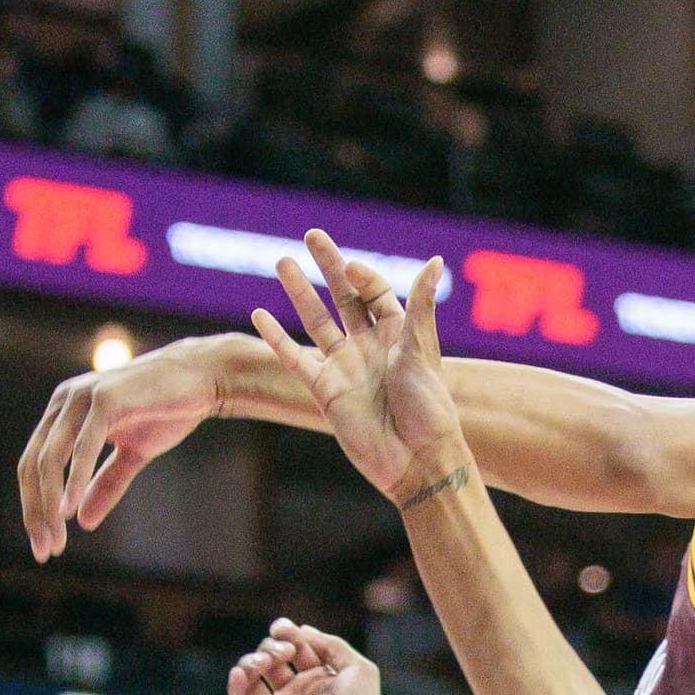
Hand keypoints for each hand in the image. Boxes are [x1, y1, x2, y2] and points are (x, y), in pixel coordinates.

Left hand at [18, 336, 238, 559]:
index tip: (45, 543)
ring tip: (56, 536)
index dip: (34, 506)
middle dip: (36, 511)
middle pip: (33, 464)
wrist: (203, 379)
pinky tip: (68, 507)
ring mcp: (82, 397)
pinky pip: (82, 446)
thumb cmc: (167, 410)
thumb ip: (105, 483)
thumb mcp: (132, 454)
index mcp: (63, 413)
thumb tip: (82, 520)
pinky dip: (73, 478)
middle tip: (45, 549)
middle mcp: (64, 402)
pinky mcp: (105, 398)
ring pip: (50, 457)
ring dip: (49, 502)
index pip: (33, 464)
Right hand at [230, 621, 389, 694]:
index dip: (286, 635)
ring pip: (250, 682)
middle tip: (283, 653)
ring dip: (250, 664)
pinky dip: (235, 690)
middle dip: (270, 649)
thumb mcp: (358, 669)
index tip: (281, 628)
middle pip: (269, 662)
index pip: (293, 650)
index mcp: (316, 681)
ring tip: (263, 662)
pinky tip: (239, 673)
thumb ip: (331, 645)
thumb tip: (302, 630)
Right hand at [247, 228, 470, 502]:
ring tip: (282, 261)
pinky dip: (276, 337)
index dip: (363, 275)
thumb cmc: (427, 407)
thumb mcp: (421, 350)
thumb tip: (436, 260)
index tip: (351, 266)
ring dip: (299, 292)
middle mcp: (369, 346)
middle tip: (312, 235)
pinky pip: (294, 358)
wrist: (414, 458)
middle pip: (344, 297)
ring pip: (316, 321)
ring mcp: (345, 366)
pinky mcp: (325, 389)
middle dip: (329, 266)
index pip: (375, 292)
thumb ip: (420, 305)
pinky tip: (258, 314)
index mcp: (398, 334)